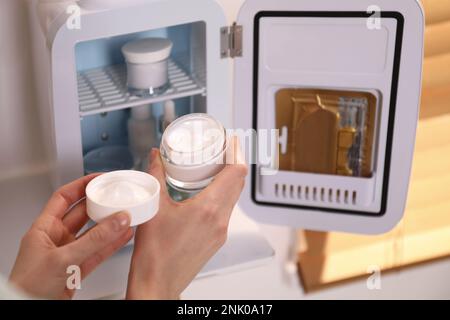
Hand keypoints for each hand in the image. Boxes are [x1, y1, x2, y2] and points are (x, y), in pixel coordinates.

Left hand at [9, 174, 133, 299]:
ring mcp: (68, 254)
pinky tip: (124, 236)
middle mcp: (56, 239)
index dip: (81, 185)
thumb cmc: (28, 287)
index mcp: (43, 229)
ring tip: (127, 214)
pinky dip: (113, 244)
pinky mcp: (78, 269)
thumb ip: (94, 240)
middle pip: (82, 214)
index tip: (99, 179)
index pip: (63, 198)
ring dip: (110, 225)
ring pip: (94, 234)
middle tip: (117, 196)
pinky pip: (99, 251)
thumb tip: (117, 220)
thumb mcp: (62, 258)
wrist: (28, 311)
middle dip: (100, 204)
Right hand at [126, 138, 247, 299]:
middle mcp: (220, 220)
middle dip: (234, 162)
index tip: (232, 141)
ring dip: (229, 180)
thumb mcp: (154, 207)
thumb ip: (156, 176)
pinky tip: (207, 194)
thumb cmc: (155, 254)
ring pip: (234, 198)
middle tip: (224, 150)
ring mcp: (221, 231)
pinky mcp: (217, 239)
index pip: (236, 173)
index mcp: (208, 209)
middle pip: (238, 183)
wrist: (157, 282)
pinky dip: (222, 196)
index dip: (237, 153)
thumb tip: (156, 158)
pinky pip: (226, 211)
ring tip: (215, 168)